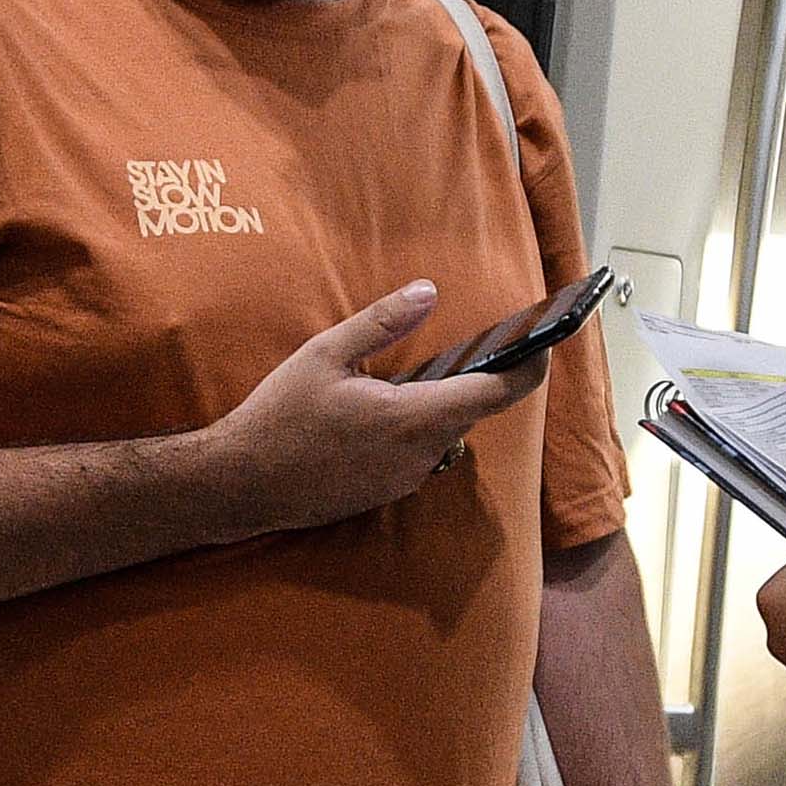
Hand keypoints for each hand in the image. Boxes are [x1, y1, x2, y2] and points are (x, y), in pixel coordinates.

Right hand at [209, 280, 551, 533]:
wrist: (240, 485)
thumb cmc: (278, 417)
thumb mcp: (324, 354)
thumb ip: (381, 322)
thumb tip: (428, 291)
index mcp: (413, 418)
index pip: (498, 393)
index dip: (530, 365)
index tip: (545, 340)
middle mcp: (420, 456)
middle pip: (471, 412)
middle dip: (472, 378)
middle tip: (464, 344)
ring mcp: (405, 481)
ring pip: (443, 435)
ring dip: (436, 406)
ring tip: (404, 376)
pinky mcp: (386, 494)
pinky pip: (418, 455)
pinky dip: (412, 430)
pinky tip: (374, 413)